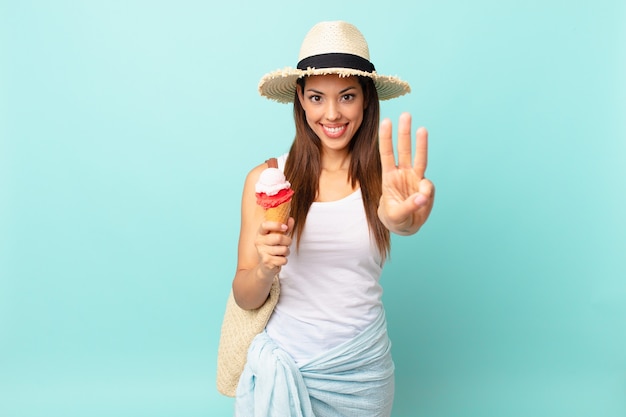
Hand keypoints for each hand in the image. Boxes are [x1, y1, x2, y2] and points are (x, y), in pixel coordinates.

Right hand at [254, 217, 293, 277]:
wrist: (265, 266)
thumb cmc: (273, 248)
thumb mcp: (277, 237)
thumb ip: (285, 228)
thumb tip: (291, 219)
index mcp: (260, 233)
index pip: (265, 225)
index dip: (276, 225)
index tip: (285, 227)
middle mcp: (259, 242)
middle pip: (279, 238)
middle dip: (288, 241)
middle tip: (287, 243)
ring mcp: (262, 252)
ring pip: (283, 249)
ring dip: (287, 252)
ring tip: (282, 253)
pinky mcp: (267, 262)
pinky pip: (283, 259)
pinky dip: (284, 260)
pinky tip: (278, 260)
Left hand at [378, 112, 434, 234]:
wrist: (405, 226)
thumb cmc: (395, 218)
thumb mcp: (395, 216)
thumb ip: (408, 207)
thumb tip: (423, 195)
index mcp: (389, 177)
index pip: (386, 154)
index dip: (386, 139)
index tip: (386, 122)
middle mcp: (403, 173)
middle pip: (403, 149)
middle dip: (404, 132)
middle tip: (405, 114)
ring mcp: (416, 179)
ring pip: (420, 158)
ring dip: (421, 143)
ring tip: (422, 129)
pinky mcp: (426, 188)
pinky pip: (428, 187)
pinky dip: (426, 194)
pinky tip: (420, 203)